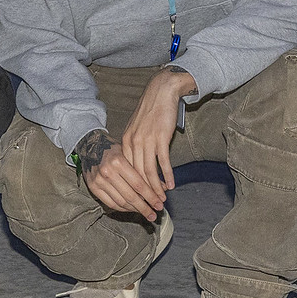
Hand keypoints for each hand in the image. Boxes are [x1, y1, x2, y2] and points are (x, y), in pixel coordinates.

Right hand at [75, 127, 164, 218]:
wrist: (91, 145)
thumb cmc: (114, 149)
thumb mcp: (130, 155)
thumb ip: (144, 171)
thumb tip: (163, 188)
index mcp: (118, 161)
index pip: (138, 184)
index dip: (151, 197)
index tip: (159, 204)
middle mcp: (107, 172)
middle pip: (130, 196)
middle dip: (145, 207)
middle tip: (154, 215)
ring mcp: (99, 181)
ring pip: (121, 202)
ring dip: (135, 209)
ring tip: (145, 212)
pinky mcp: (93, 187)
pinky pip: (111, 204)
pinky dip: (123, 208)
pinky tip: (131, 209)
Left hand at [120, 67, 196, 196]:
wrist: (161, 92)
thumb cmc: (150, 112)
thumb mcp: (137, 129)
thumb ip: (135, 146)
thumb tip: (137, 166)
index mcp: (125, 142)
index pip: (127, 171)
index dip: (133, 186)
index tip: (138, 198)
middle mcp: (133, 142)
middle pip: (137, 174)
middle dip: (144, 192)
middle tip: (151, 205)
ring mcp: (146, 140)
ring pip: (149, 171)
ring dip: (156, 188)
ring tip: (161, 200)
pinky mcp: (160, 138)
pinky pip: (162, 162)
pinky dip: (167, 176)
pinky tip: (170, 185)